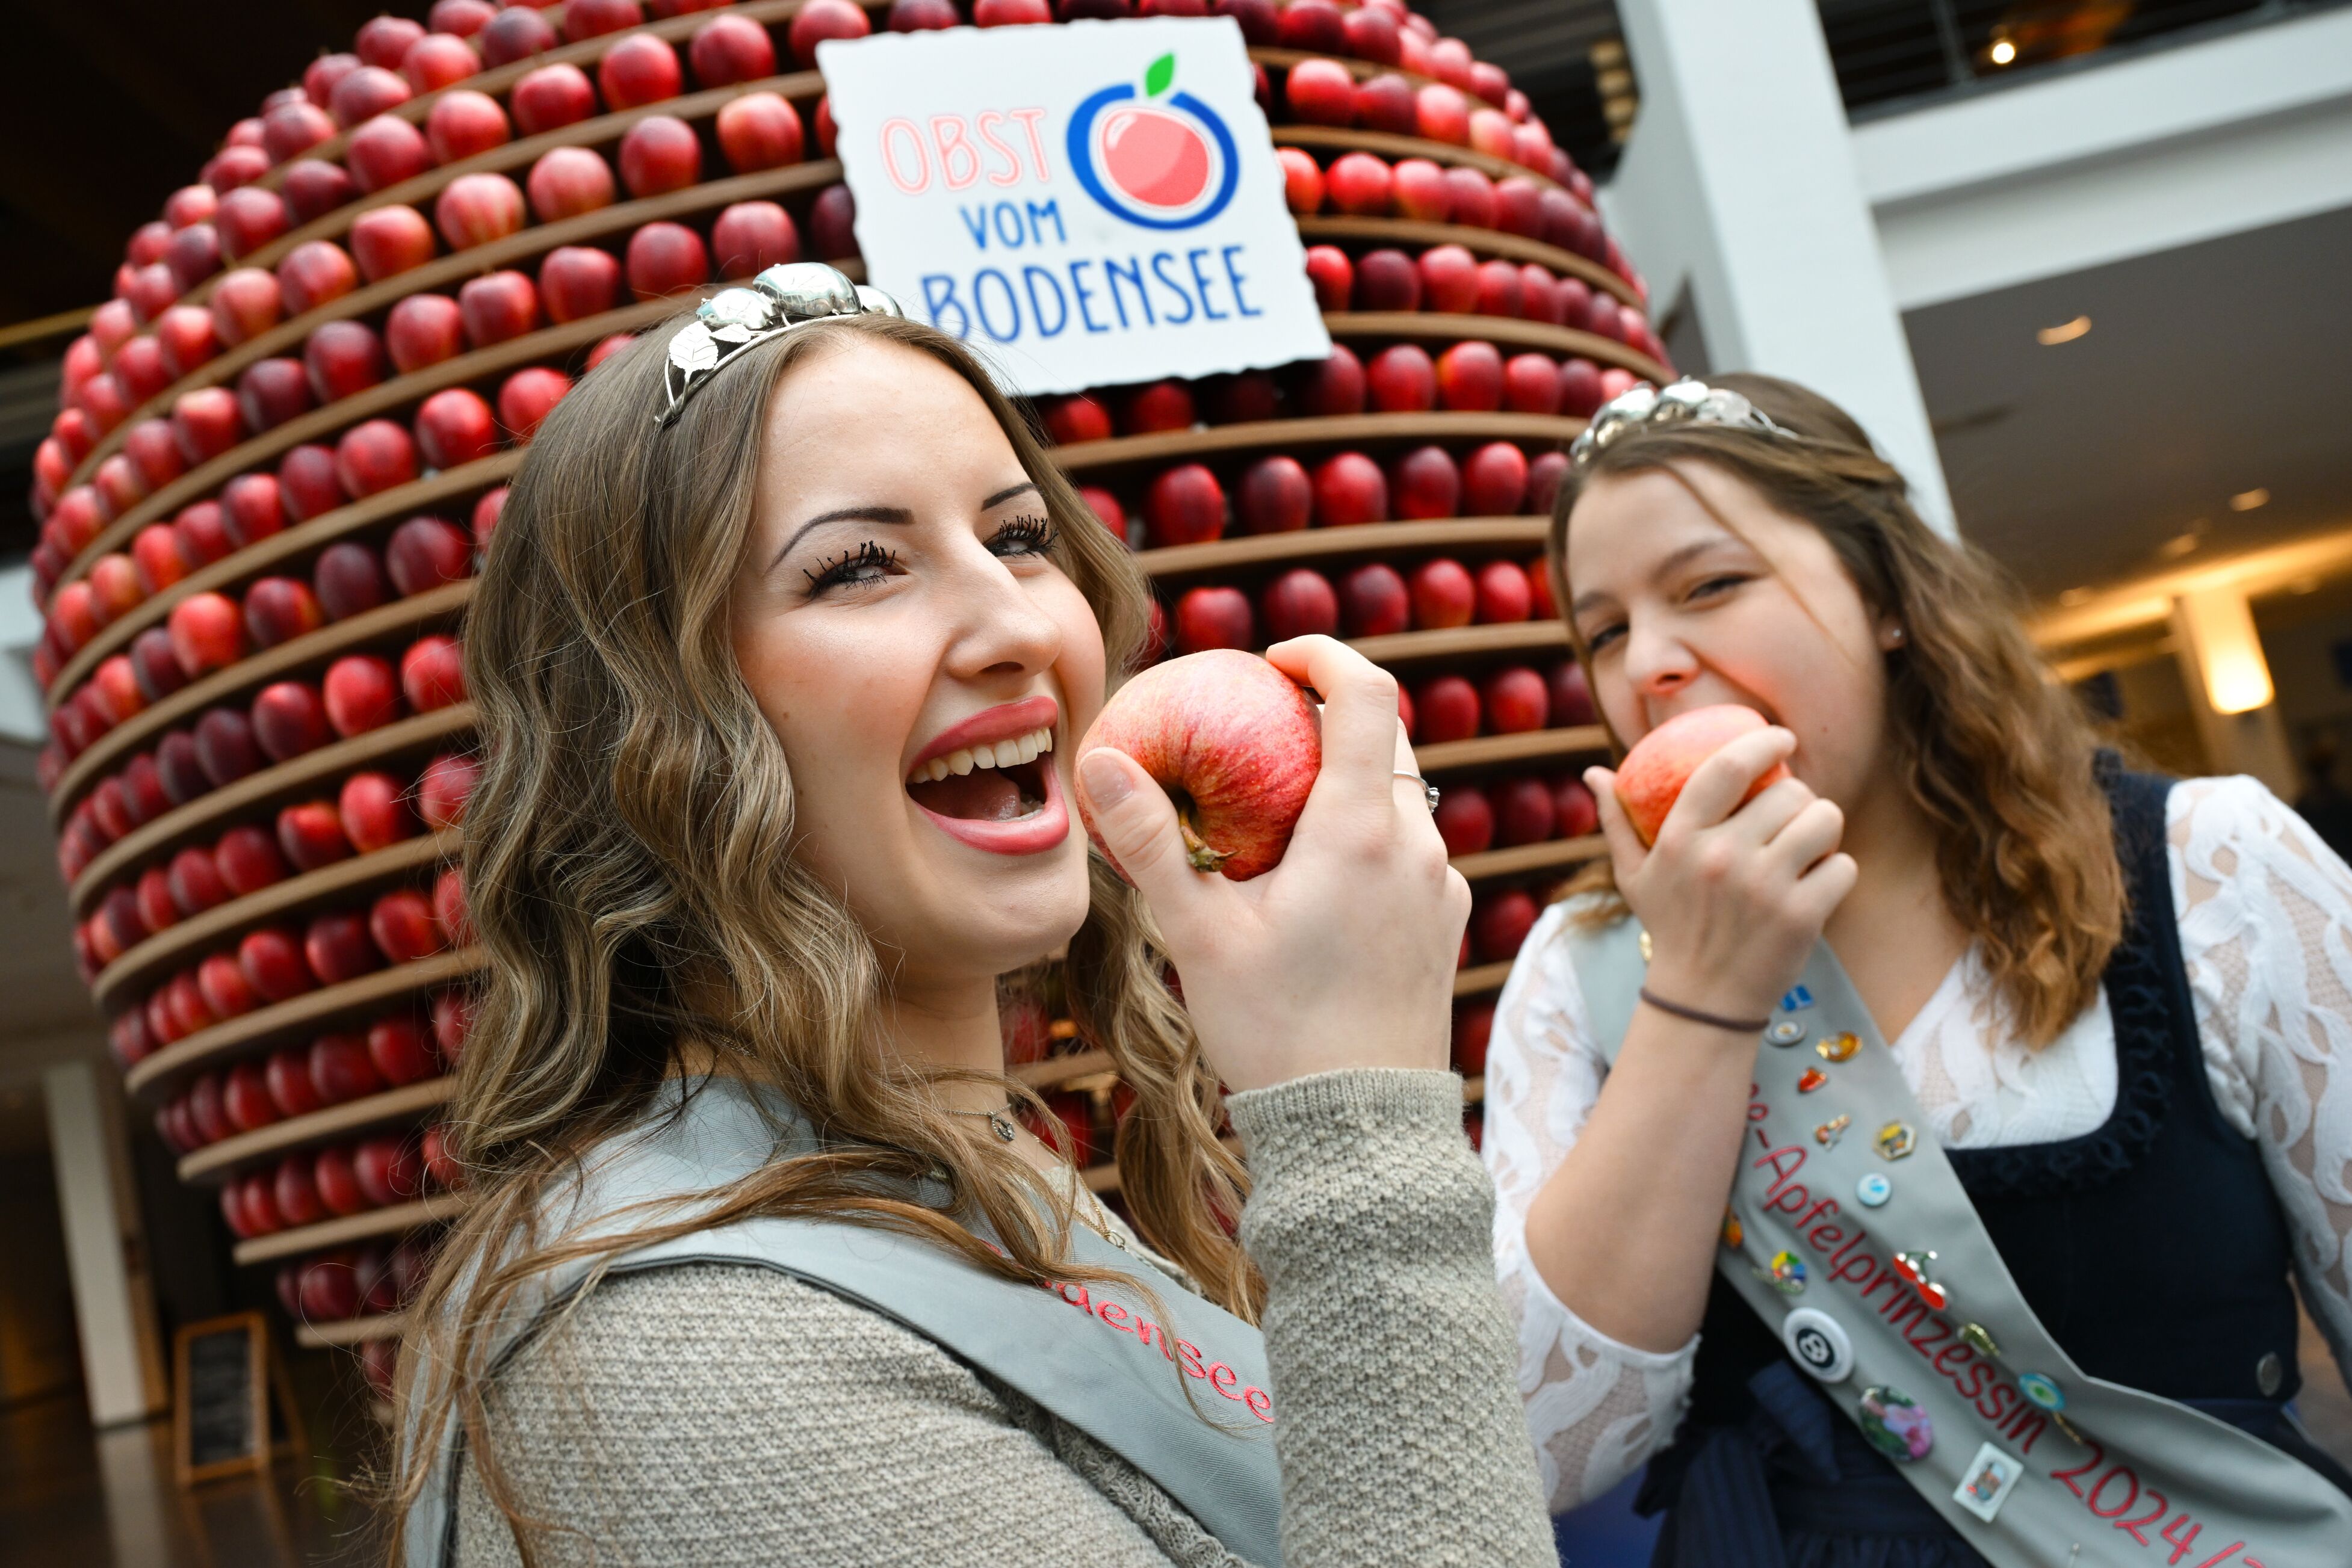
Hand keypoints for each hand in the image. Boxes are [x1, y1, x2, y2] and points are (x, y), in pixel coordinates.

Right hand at [1077, 636, 1467, 1093]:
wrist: (1360, 1130)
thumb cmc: (1274, 1032)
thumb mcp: (1197, 935)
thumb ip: (1150, 843)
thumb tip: (1099, 760)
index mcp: (1361, 830)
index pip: (1366, 692)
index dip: (1325, 654)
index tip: (1276, 658)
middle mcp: (1418, 846)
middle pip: (1388, 737)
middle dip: (1329, 715)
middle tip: (1264, 728)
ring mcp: (1443, 887)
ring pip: (1403, 796)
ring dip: (1349, 781)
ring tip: (1280, 814)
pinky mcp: (1447, 924)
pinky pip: (1413, 851)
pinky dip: (1369, 835)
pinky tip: (1316, 880)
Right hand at [1587, 727, 1854, 1024]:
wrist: (1702, 1000)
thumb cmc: (1671, 928)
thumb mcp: (1634, 876)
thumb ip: (1616, 821)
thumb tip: (1593, 773)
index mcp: (1680, 839)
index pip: (1727, 766)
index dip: (1762, 741)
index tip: (1780, 737)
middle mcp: (1721, 858)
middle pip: (1791, 792)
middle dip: (1799, 799)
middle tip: (1790, 819)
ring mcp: (1764, 887)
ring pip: (1825, 820)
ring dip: (1823, 829)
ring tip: (1807, 846)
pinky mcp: (1802, 916)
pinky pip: (1843, 865)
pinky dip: (1836, 872)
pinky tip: (1815, 885)